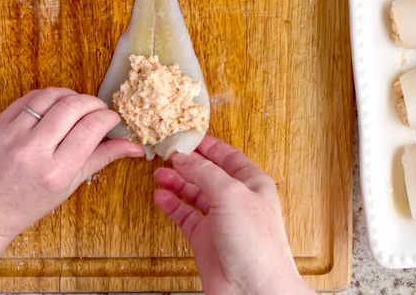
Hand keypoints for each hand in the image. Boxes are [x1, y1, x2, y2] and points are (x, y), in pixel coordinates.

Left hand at [0, 87, 144, 238]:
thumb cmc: (31, 202)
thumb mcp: (71, 184)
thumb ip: (103, 158)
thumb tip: (136, 147)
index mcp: (56, 170)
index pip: (91, 128)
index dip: (108, 117)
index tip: (112, 119)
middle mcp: (34, 150)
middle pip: (73, 106)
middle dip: (93, 103)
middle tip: (99, 111)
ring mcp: (13, 135)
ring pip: (51, 96)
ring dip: (72, 96)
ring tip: (78, 107)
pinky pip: (30, 98)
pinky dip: (49, 96)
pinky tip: (56, 106)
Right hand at [153, 135, 315, 294]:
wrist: (253, 288)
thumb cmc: (256, 244)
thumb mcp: (231, 194)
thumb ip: (205, 172)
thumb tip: (185, 157)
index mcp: (252, 183)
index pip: (227, 155)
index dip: (206, 144)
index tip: (186, 135)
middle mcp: (237, 199)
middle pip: (208, 172)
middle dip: (187, 162)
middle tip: (165, 152)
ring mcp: (221, 219)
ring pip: (194, 193)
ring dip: (177, 181)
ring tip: (159, 172)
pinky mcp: (205, 239)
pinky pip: (185, 215)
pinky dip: (172, 204)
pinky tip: (161, 196)